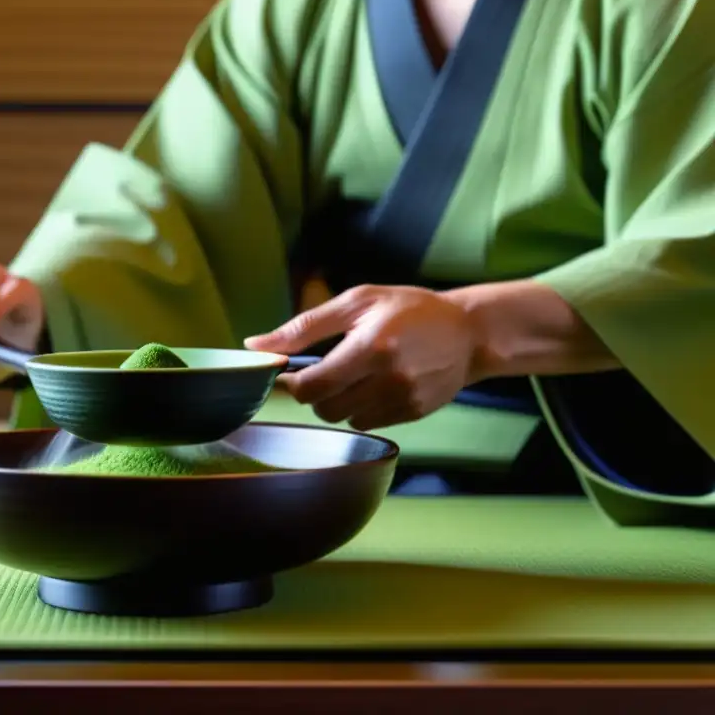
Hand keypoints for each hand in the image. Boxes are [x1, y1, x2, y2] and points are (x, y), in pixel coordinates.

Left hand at [244, 285, 477, 430]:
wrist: (469, 331)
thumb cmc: (408, 309)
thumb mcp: (356, 302)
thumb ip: (304, 326)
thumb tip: (255, 345)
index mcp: (371, 347)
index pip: (313, 386)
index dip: (294, 382)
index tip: (294, 371)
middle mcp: (388, 379)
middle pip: (325, 409)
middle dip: (316, 393)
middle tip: (326, 371)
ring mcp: (403, 400)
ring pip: (346, 419)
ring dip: (340, 401)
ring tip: (357, 374)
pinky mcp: (414, 414)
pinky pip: (370, 423)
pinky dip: (364, 408)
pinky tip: (378, 384)